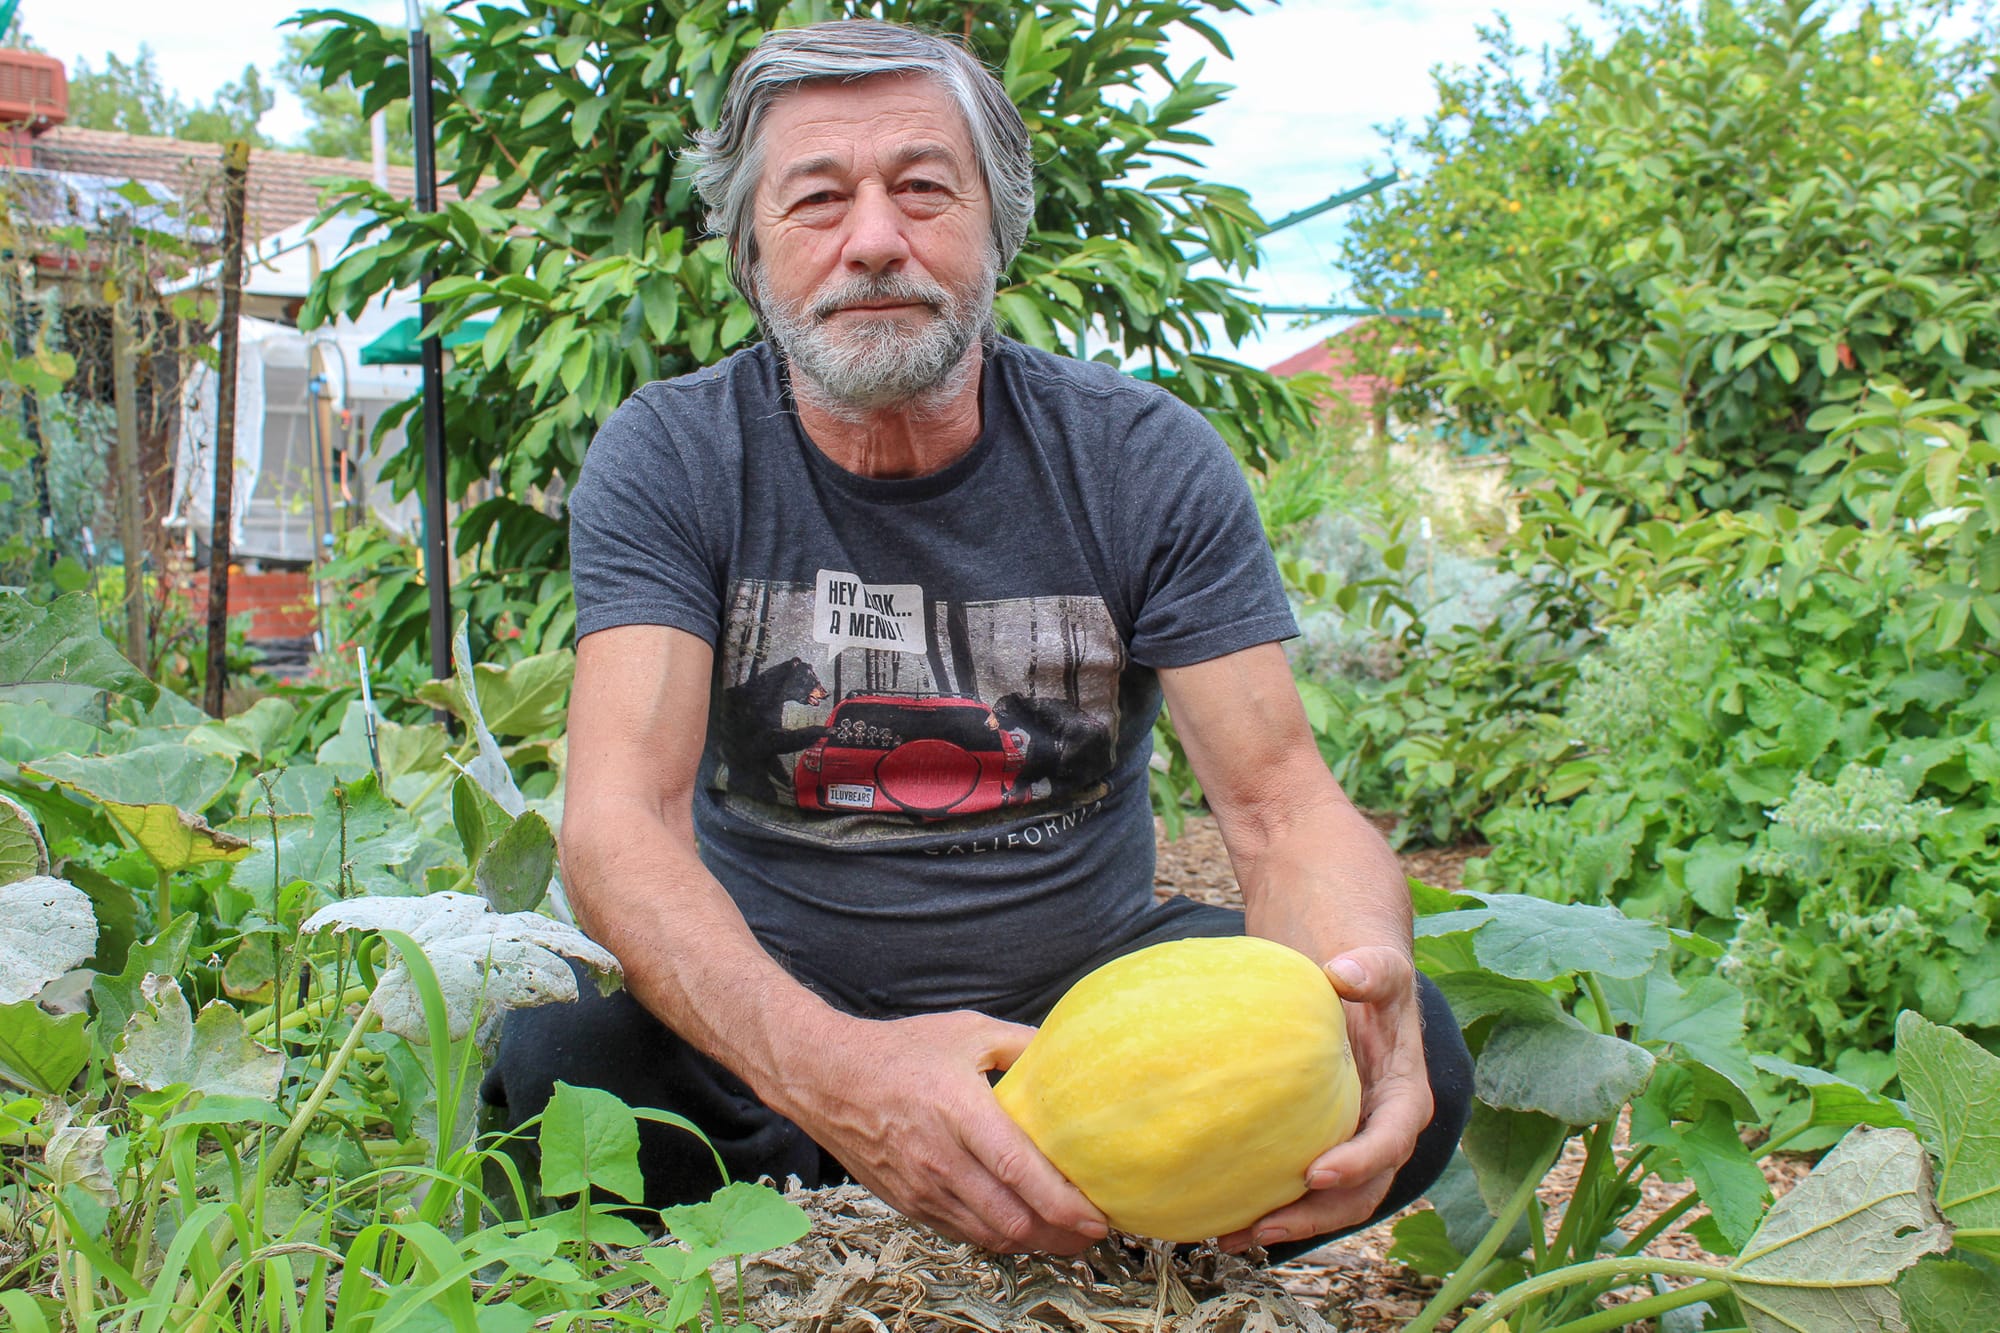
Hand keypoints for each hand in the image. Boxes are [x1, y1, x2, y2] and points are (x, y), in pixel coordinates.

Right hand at [782, 1009, 1109, 1254]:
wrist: (826, 1077)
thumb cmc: (900, 1051)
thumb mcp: (967, 1032)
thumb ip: (1021, 1045)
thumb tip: (1069, 1058)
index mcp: (959, 1110)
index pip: (1018, 1170)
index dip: (1062, 1202)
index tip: (1097, 1214)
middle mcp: (940, 1157)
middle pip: (1011, 1219)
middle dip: (1060, 1236)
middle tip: (1093, 1232)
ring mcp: (922, 1187)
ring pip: (989, 1236)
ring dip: (1033, 1243)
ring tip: (1067, 1238)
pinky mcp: (908, 1203)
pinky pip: (963, 1234)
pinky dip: (998, 1239)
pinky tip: (1021, 1229)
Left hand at [1219, 944, 1431, 1251]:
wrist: (1344, 978)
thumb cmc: (1363, 972)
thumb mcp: (1376, 966)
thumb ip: (1370, 970)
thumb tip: (1343, 973)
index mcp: (1405, 1098)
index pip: (1390, 1142)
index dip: (1358, 1163)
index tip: (1314, 1172)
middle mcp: (1380, 1131)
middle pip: (1359, 1192)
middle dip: (1315, 1215)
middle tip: (1264, 1225)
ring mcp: (1349, 1143)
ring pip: (1326, 1201)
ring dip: (1284, 1223)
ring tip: (1230, 1236)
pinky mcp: (1315, 1142)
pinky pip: (1296, 1183)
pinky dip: (1264, 1201)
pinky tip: (1218, 1212)